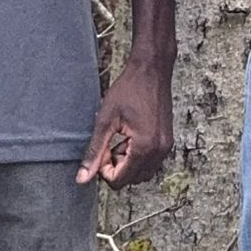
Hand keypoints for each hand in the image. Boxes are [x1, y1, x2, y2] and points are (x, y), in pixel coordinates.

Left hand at [77, 56, 173, 188]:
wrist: (152, 69)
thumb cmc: (129, 89)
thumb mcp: (105, 120)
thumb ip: (95, 152)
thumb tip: (82, 178)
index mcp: (144, 147)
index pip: (120, 180)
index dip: (104, 170)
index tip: (101, 150)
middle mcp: (159, 150)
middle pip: (132, 180)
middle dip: (117, 168)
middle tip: (109, 145)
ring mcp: (166, 145)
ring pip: (143, 172)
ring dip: (128, 163)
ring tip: (119, 140)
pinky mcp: (167, 139)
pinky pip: (151, 161)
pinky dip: (138, 156)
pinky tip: (130, 137)